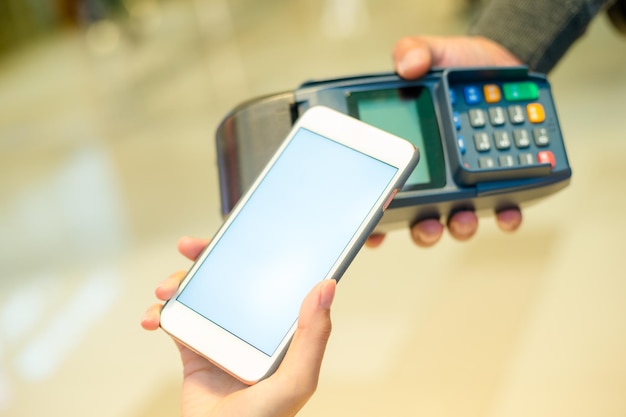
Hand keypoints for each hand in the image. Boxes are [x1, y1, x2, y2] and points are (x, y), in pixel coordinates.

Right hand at [141, 236, 335, 416]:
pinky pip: (175, 321)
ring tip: (166, 291)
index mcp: (277, 329)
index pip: (267, 279)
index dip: (253, 253)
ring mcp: (221, 337)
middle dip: (206, 259)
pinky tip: (152, 318)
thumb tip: (327, 288)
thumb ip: (313, 336)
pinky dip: (160, 313)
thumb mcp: (296, 380)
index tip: (236, 236)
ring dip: (177, 284)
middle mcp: (250, 327)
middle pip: (228, 279)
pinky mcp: (194, 349)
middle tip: (190, 246)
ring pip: (198, 295)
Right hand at [367, 35, 523, 247]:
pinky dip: (504, 216)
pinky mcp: (499, 183)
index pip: (386, 191)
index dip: (376, 220)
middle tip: (426, 225)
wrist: (502, 72)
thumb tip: (407, 65)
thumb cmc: (462, 68)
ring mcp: (466, 185)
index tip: (373, 235)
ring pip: (457, 221)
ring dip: (459, 226)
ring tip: (464, 218)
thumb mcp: (435, 53)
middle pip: (421, 218)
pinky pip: (501, 209)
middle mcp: (435, 177)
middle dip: (423, 230)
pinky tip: (506, 212)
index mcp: (409, 155)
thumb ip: (415, 52)